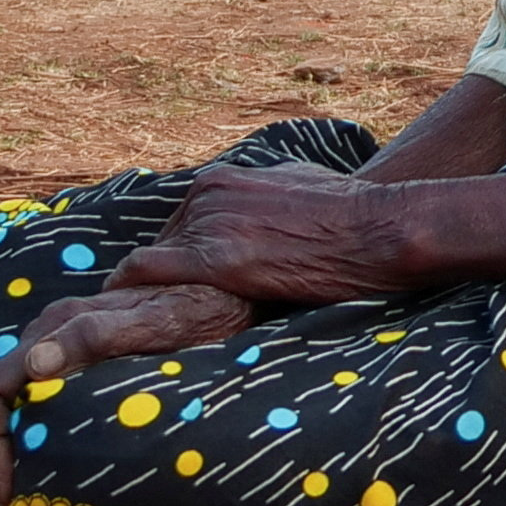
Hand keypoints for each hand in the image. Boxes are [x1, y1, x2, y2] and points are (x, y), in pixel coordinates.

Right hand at [0, 285, 253, 505]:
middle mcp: (40, 340)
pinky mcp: (65, 367)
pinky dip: (10, 452)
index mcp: (51, 331)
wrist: (218, 284)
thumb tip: (34, 365)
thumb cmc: (194, 308)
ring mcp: (49, 353)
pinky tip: (31, 482)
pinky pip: (18, 413)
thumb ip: (95, 336)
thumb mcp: (155, 324)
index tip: (4, 504)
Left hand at [112, 161, 420, 305]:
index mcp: (222, 179)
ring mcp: (208, 225)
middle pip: (160, 244)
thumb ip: (262, 193)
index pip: (178, 224)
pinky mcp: (215, 261)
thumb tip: (261, 206)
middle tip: (153, 315)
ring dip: (143, 294)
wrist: (374, 230)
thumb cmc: (349, 212)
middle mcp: (206, 196)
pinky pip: (148, 276)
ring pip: (146, 263)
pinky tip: (131, 321)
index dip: (179, 259)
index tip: (180, 289)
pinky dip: (134, 297)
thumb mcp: (295, 183)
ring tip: (135, 326)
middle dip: (161, 280)